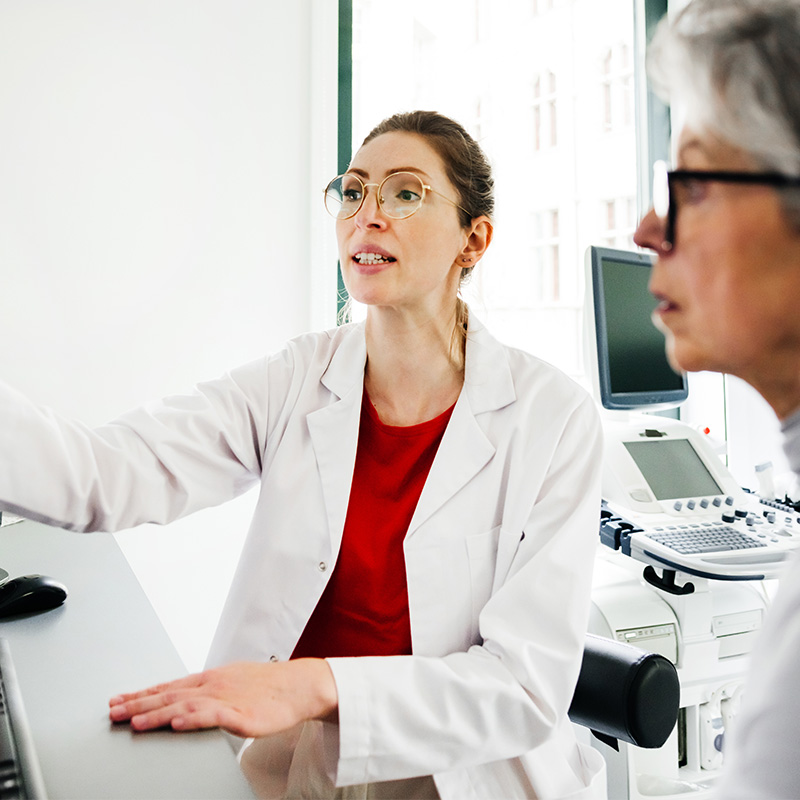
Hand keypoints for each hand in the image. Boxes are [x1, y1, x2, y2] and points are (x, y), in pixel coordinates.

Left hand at [108, 658, 337, 737]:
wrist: (298, 685)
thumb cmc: (267, 685)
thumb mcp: (232, 682)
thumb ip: (207, 692)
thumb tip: (184, 702)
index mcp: (210, 679)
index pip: (168, 686)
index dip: (141, 693)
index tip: (117, 700)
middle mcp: (213, 686)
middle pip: (170, 695)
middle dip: (139, 704)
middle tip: (113, 712)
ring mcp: (227, 699)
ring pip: (186, 706)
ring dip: (159, 714)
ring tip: (136, 722)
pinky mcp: (241, 714)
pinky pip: (213, 717)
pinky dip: (193, 719)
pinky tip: (179, 724)